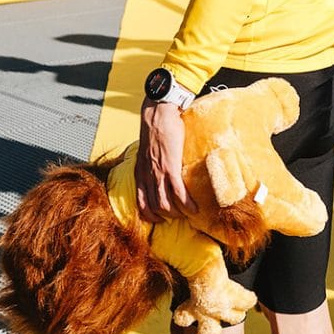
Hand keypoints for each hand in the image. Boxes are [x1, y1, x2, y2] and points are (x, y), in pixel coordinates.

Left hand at [136, 101, 191, 221]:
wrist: (158, 114)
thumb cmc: (154, 129)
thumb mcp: (145, 151)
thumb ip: (148, 163)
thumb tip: (156, 170)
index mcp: (139, 173)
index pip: (140, 203)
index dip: (150, 216)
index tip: (159, 218)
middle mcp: (147, 176)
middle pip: (154, 208)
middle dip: (166, 216)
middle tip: (177, 215)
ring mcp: (158, 173)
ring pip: (165, 205)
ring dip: (177, 213)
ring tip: (187, 212)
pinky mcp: (171, 168)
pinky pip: (179, 194)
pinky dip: (187, 205)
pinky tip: (194, 208)